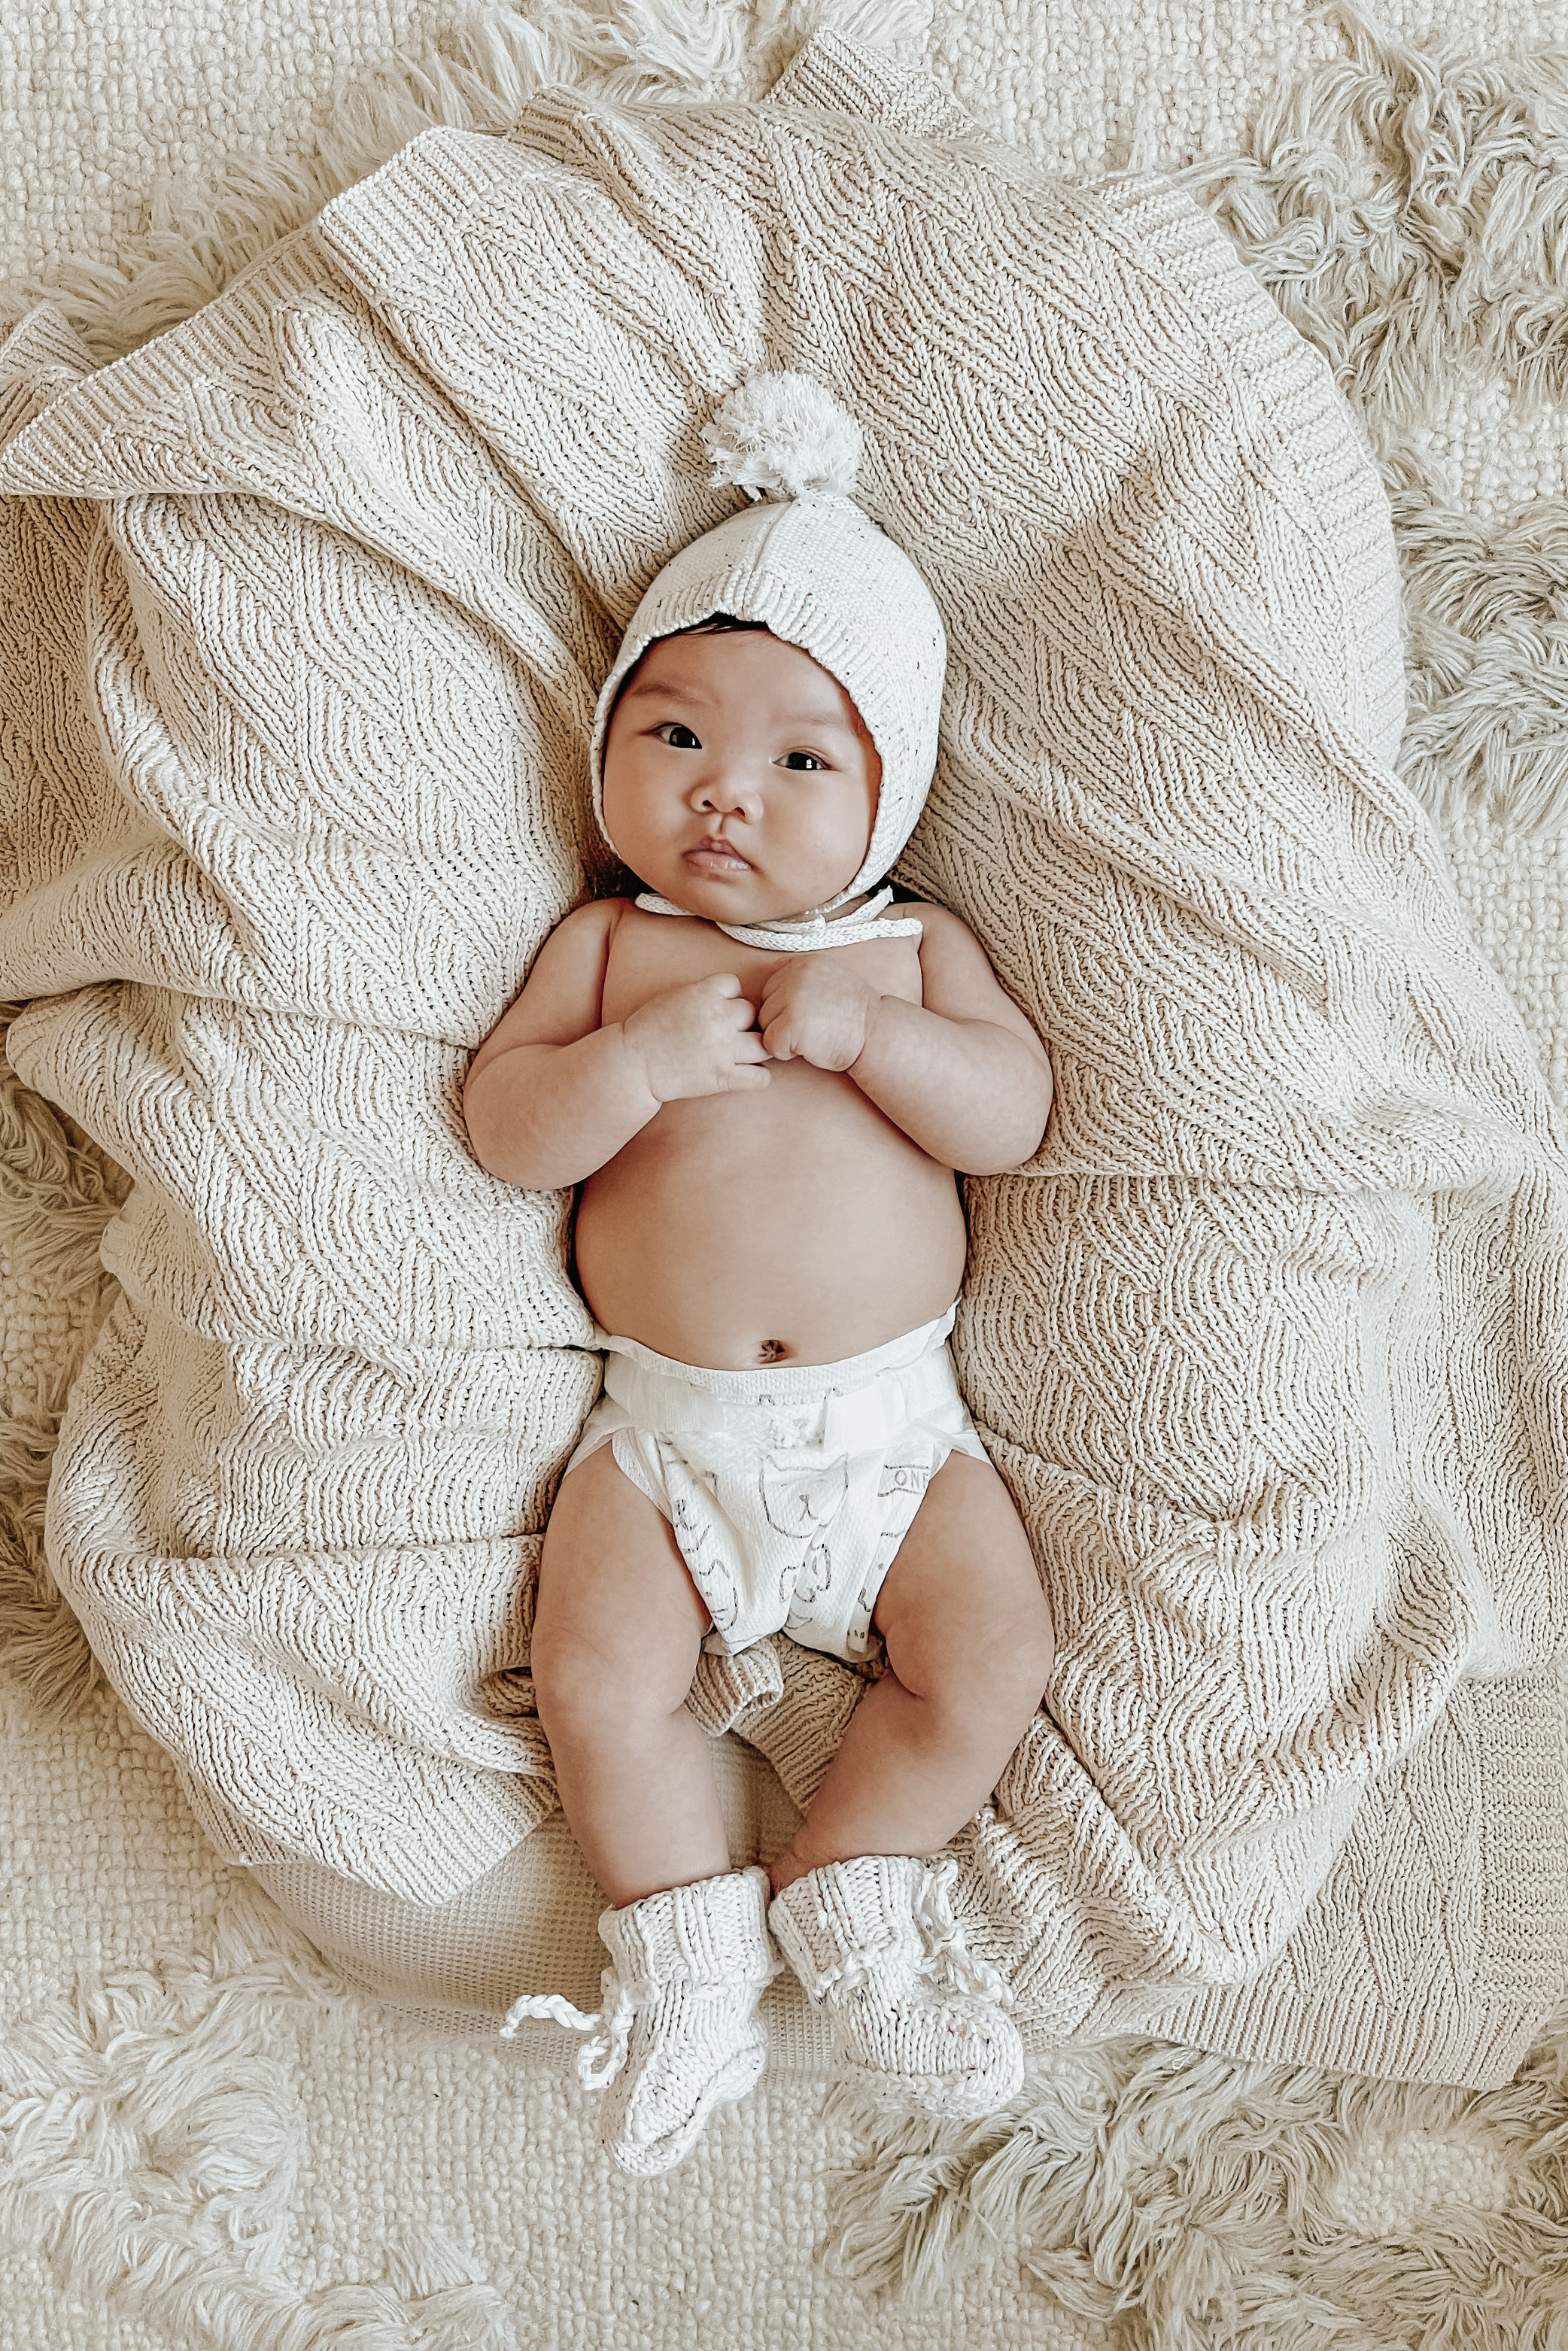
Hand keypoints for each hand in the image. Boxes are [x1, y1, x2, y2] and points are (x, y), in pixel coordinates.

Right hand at [621, 973, 771, 1101]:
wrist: (633, 1064)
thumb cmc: (646, 1030)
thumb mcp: (672, 997)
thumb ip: (700, 993)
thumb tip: (723, 994)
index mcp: (704, 994)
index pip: (735, 985)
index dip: (728, 996)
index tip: (718, 1008)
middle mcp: (719, 1019)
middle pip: (750, 1012)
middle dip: (741, 1021)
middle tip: (728, 1033)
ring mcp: (724, 1049)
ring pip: (762, 1043)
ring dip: (755, 1047)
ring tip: (745, 1053)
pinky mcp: (723, 1077)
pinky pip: (760, 1076)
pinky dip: (760, 1076)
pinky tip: (750, 1074)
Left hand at [756, 956, 879, 1070]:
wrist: (876, 1035)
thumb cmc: (852, 1016)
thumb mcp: (829, 981)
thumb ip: (801, 979)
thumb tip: (770, 989)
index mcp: (804, 963)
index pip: (771, 987)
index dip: (786, 1007)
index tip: (811, 1015)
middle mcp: (797, 975)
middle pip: (765, 1005)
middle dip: (782, 1021)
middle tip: (813, 1027)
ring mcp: (794, 998)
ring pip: (765, 1024)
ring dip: (784, 1036)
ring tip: (812, 1035)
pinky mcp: (793, 1023)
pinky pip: (770, 1043)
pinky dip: (786, 1052)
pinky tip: (809, 1047)